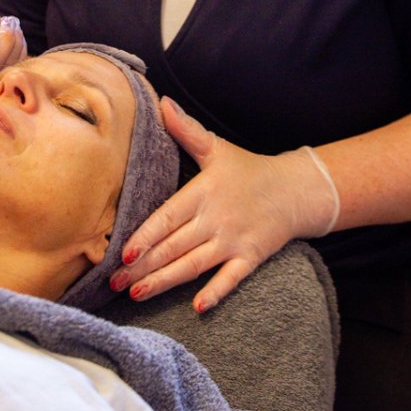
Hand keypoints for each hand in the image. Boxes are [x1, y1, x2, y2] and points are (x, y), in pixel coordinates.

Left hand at [109, 97, 339, 313]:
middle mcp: (216, 219)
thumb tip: (160, 103)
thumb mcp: (217, 148)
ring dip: (165, 281)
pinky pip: (232, 278)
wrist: (295, 189)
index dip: (146, 236)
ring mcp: (234, 240)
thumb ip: (186, 130)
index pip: (167, 217)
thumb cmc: (248, 170)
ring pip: (194, 265)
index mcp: (203, 193)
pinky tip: (198, 307)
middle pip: (174, 246)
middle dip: (143, 266)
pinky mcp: (251, 257)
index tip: (123, 252)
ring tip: (136, 293)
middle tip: (114, 281)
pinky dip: (216, 292)